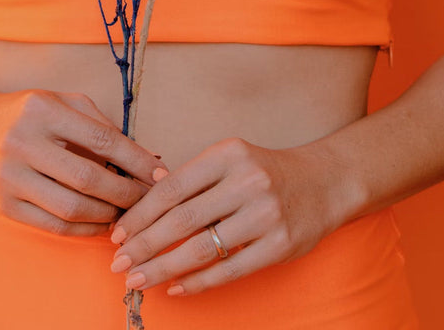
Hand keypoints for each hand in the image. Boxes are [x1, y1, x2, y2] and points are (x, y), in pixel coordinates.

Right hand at [0, 89, 165, 236]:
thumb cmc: (28, 114)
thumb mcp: (62, 101)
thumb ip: (99, 123)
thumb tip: (143, 157)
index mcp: (43, 111)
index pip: (102, 139)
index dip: (136, 160)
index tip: (160, 173)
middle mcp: (23, 143)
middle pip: (89, 178)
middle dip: (127, 193)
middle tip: (149, 199)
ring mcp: (10, 177)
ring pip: (72, 208)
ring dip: (108, 215)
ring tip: (128, 213)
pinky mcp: (4, 205)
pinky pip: (53, 225)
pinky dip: (85, 229)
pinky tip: (103, 224)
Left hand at [108, 137, 350, 294]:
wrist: (326, 181)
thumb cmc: (266, 171)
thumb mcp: (231, 159)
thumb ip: (192, 178)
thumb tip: (143, 201)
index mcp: (228, 154)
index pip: (171, 188)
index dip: (139, 214)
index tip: (117, 234)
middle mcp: (247, 181)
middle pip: (181, 219)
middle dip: (144, 244)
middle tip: (118, 263)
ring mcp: (266, 213)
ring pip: (202, 247)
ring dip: (164, 267)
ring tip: (139, 278)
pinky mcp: (281, 243)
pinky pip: (230, 269)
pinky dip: (199, 282)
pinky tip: (176, 288)